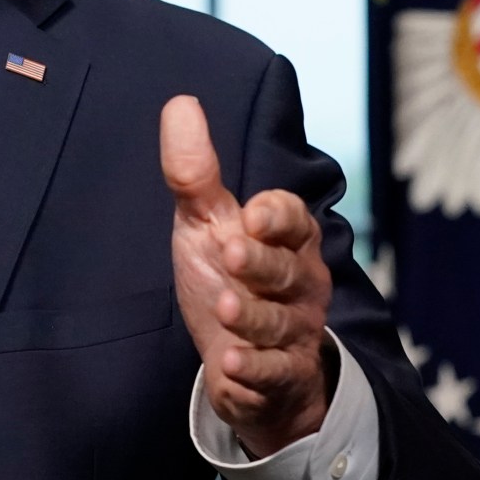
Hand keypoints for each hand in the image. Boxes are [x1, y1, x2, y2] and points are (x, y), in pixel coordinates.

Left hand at [160, 96, 336, 457]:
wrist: (242, 362)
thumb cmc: (227, 279)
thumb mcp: (206, 226)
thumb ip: (195, 173)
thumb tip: (179, 102)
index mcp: (287, 241)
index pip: (293, 220)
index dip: (276, 216)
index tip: (251, 214)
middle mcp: (300, 284)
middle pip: (288, 271)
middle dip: (262, 263)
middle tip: (232, 253)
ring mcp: (295, 333)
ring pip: (280, 324)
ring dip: (254, 317)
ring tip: (225, 309)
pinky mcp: (281, 377)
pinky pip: (275, 374)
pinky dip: (254, 372)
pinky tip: (231, 367)